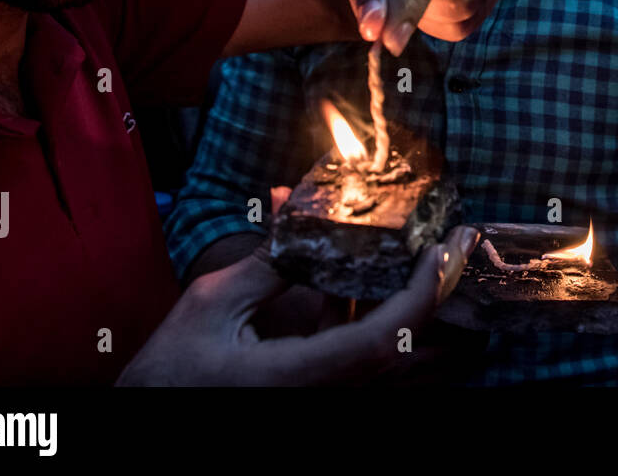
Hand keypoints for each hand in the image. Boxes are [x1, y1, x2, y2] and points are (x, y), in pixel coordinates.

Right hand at [116, 227, 479, 385]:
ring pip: (411, 377)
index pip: (386, 340)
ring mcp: (332, 407)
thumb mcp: (214, 304)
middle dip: (453, 310)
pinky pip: (384, 377)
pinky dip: (403, 339)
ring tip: (447, 270)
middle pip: (419, 365)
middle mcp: (329, 401)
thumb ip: (270, 260)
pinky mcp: (327, 404)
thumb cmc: (172, 370)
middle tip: (463, 255)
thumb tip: (296, 203)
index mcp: (301, 378)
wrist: (153, 415)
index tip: (444, 252)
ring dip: (437, 325)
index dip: (424, 295)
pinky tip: (392, 297)